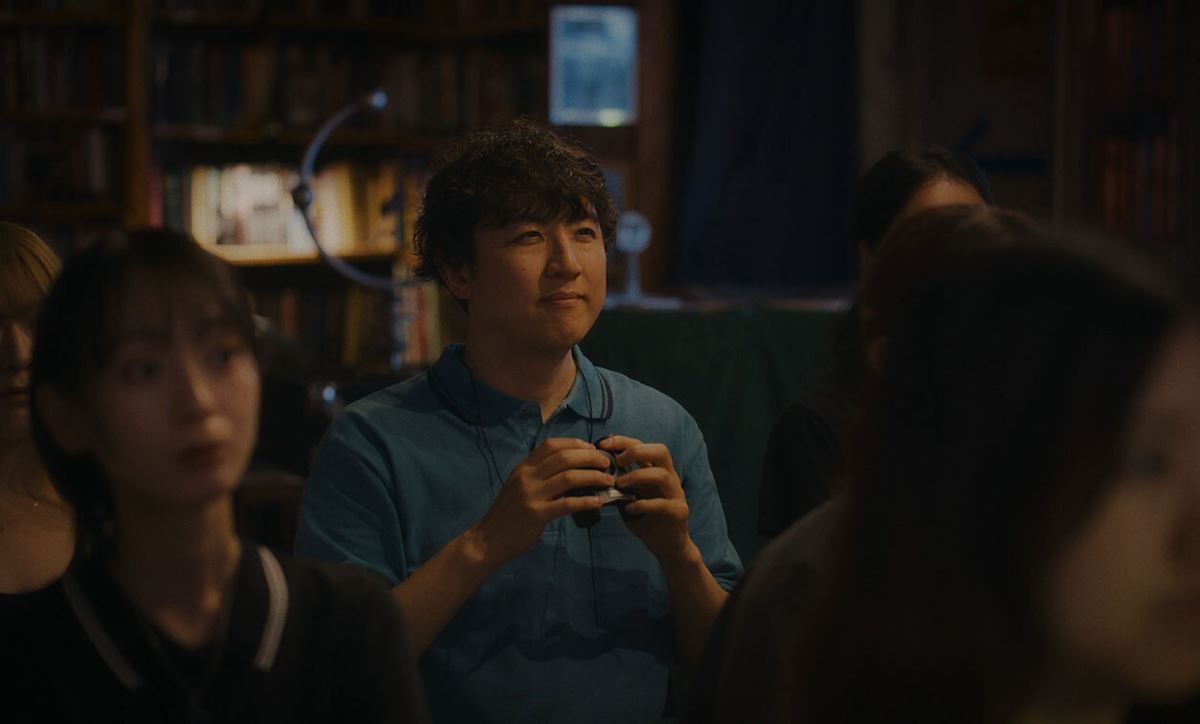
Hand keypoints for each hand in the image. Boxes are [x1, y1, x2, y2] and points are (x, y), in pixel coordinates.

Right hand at [468, 438, 612, 566]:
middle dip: (589, 457)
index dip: (574, 443)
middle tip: (606, 463)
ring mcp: (531, 494)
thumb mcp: (519, 486)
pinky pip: (566, 504)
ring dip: (593, 476)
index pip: (551, 445)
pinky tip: (598, 502)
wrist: (488, 540)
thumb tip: (569, 469)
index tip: (591, 448)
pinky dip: (586, 501)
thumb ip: (538, 476)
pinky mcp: (537, 514)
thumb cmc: (508, 514)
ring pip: (568, 477)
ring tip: (608, 480)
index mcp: (523, 467)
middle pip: (564, 458)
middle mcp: (527, 476)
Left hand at [599, 435, 695, 565]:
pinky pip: (662, 504)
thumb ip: (620, 486)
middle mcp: (670, 478)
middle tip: (617, 461)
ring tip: (619, 484)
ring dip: (637, 476)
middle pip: (660, 451)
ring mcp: (676, 494)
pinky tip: (629, 509)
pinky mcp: (678, 512)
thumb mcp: (630, 498)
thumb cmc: (647, 519)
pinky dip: (643, 504)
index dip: (624, 441)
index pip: (643, 445)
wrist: (668, 545)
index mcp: (657, 470)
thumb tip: (595, 475)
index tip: (603, 444)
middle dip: (636, 452)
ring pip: (662, 475)